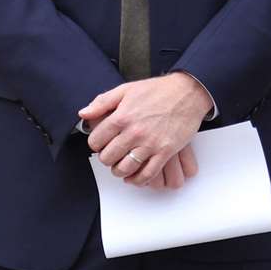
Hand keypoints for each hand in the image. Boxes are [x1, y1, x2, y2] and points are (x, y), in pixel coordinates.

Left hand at [78, 74, 209, 188]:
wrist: (187, 92)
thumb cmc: (157, 90)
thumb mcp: (125, 89)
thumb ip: (102, 102)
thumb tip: (83, 114)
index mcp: (121, 117)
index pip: (96, 141)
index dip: (95, 144)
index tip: (100, 143)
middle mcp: (134, 132)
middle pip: (108, 158)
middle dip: (106, 158)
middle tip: (111, 155)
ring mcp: (150, 144)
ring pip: (125, 169)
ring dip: (119, 171)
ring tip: (120, 166)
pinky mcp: (165, 152)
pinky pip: (147, 174)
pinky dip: (137, 180)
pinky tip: (134, 176)